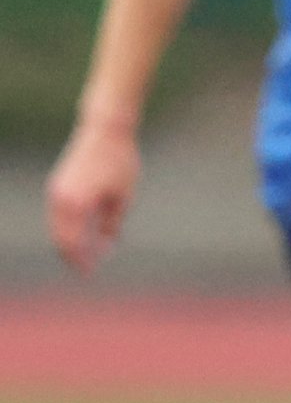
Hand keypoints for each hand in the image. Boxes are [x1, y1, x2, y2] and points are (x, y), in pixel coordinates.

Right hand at [47, 119, 139, 275]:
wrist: (105, 130)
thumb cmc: (120, 162)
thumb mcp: (123, 197)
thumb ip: (112, 222)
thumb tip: (106, 243)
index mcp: (76, 204)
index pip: (72, 242)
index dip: (80, 259)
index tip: (89, 272)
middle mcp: (60, 199)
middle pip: (60, 238)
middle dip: (73, 254)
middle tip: (88, 267)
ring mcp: (56, 191)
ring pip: (57, 227)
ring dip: (70, 241)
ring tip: (89, 252)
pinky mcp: (58, 185)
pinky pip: (59, 215)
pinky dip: (68, 227)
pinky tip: (86, 232)